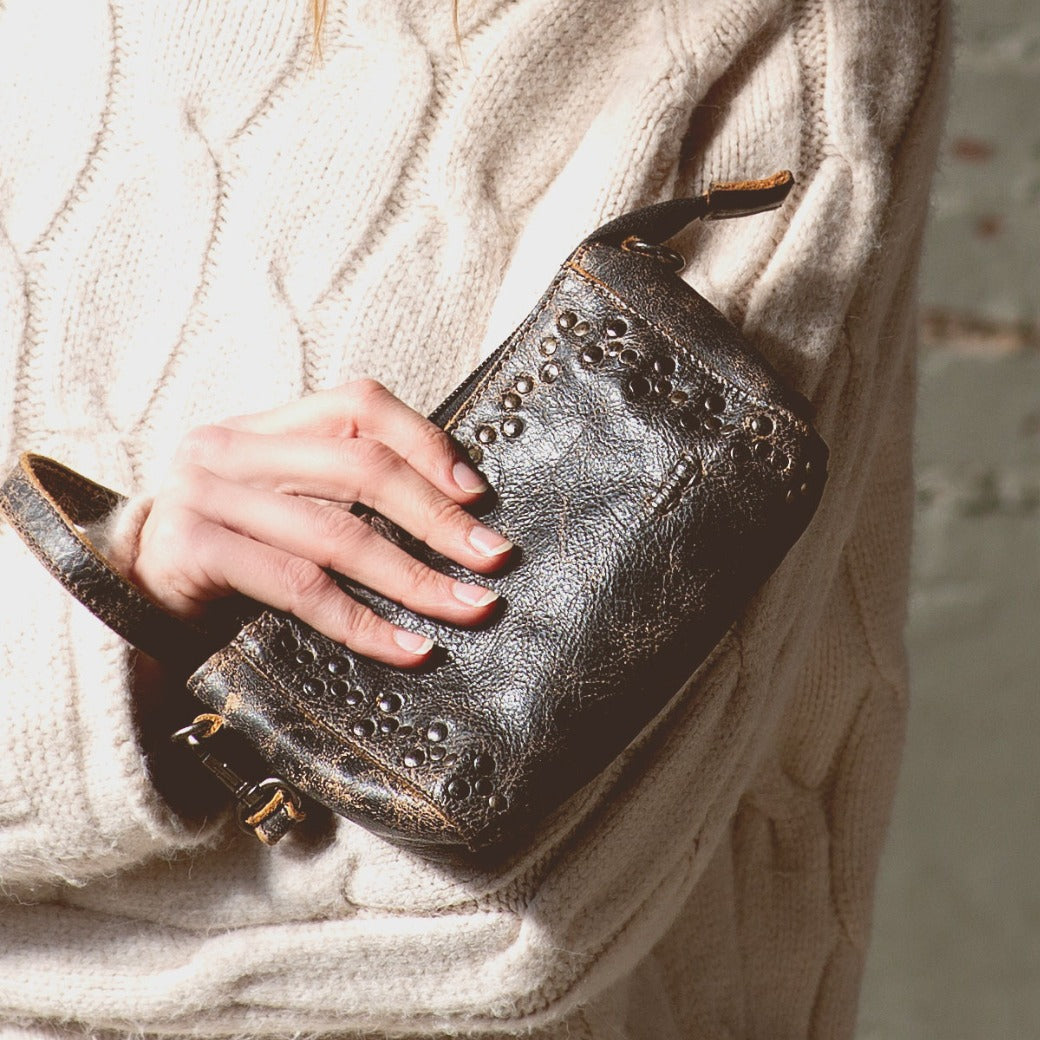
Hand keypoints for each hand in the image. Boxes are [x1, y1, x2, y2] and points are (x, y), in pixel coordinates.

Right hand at [130, 379, 510, 666]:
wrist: (122, 607)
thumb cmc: (223, 560)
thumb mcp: (279, 509)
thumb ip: (337, 493)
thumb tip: (453, 514)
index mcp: (261, 426)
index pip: (359, 405)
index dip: (426, 444)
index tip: (476, 495)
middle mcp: (229, 446)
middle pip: (360, 467)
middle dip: (438, 518)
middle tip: (493, 558)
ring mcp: (205, 494)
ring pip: (337, 532)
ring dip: (416, 577)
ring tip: (468, 607)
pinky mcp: (191, 550)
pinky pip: (300, 587)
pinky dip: (364, 622)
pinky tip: (409, 647)